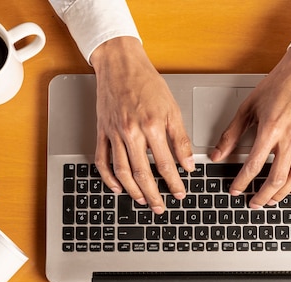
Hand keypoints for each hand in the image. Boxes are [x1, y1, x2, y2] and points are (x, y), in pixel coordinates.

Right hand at [90, 37, 194, 214]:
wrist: (120, 65)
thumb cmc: (147, 83)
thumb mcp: (172, 108)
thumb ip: (180, 138)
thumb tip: (188, 164)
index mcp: (152, 125)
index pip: (165, 163)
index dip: (174, 182)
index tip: (180, 193)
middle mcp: (131, 132)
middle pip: (142, 173)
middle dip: (153, 195)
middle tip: (160, 207)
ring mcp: (114, 133)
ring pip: (122, 171)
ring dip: (133, 190)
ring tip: (142, 201)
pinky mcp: (102, 132)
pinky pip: (102, 160)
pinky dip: (109, 178)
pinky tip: (118, 187)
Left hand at [211, 46, 290, 208]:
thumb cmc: (278, 85)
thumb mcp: (249, 107)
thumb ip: (231, 133)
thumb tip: (216, 154)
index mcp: (270, 129)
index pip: (253, 165)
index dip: (242, 182)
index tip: (235, 191)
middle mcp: (290, 137)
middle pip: (276, 178)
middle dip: (262, 196)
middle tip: (253, 204)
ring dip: (282, 194)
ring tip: (271, 200)